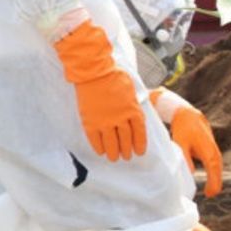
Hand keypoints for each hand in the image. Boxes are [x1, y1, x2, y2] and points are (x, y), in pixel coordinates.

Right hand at [54, 19, 146, 161]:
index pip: (139, 132)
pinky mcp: (91, 122)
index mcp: (133, 110)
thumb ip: (134, 105)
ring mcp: (105, 121)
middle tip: (127, 157)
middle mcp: (121, 119)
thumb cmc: (115, 77)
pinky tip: (100, 152)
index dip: (140, 144)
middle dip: (127, 150)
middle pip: (126, 140)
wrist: (95, 72)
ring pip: (111, 142)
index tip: (140, 152)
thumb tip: (135, 114)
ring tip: (114, 158)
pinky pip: (95, 139)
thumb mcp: (132, 90)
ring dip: (113, 152)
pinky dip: (98, 147)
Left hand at [172, 105, 223, 198]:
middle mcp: (214, 151)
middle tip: (210, 195)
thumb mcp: (180, 143)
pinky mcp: (211, 151)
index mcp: (208, 150)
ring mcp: (214, 151)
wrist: (189, 115)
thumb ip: (185, 158)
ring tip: (211, 192)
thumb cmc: (184, 129)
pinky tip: (210, 181)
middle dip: (216, 183)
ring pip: (217, 168)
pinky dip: (213, 173)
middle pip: (218, 170)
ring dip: (215, 179)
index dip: (213, 182)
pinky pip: (214, 165)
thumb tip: (189, 173)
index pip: (213, 169)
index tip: (209, 193)